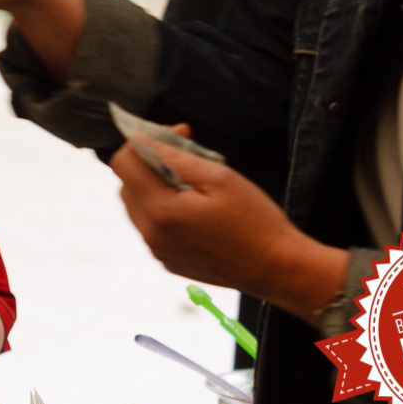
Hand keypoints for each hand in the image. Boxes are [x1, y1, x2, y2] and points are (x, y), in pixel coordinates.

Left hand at [110, 131, 348, 320]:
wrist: (278, 269)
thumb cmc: (255, 221)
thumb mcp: (219, 177)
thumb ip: (176, 157)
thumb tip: (144, 141)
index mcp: (161, 212)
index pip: (124, 164)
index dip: (143, 141)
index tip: (175, 134)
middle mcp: (152, 235)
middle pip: (127, 184)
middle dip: (149, 162)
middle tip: (186, 152)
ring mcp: (159, 251)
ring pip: (137, 206)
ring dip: (154, 185)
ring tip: (192, 180)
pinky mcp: (169, 261)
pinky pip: (152, 226)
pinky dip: (163, 208)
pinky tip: (194, 206)